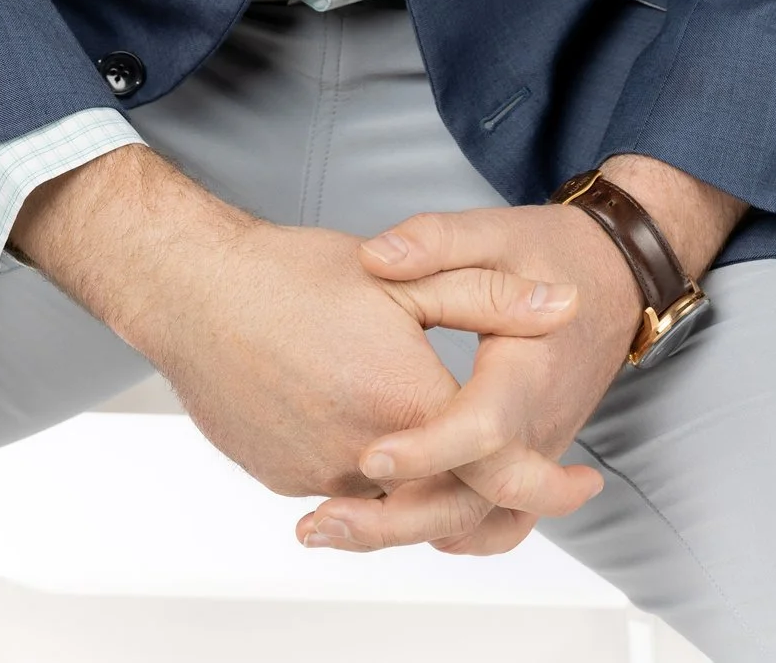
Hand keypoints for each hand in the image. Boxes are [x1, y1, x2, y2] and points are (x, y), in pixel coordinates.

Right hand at [10, 144, 582, 501]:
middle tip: (519, 468)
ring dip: (426, 481)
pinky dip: (370, 474)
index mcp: (407, 399)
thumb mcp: (403, 274)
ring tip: (435, 434)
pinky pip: (346, 492)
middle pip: (449, 501)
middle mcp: (367, 454)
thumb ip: (491, 296)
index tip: (581, 480)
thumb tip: (562, 305)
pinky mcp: (286, 478)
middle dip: (488, 489)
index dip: (549, 482)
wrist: (194, 291)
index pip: (498, 468)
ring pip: (395, 500)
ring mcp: (321, 475)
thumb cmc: (293, 275)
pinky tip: (364, 419)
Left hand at [304, 155, 746, 556]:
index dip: (427, 448)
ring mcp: (534, 453)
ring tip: (329, 528)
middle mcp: (536, 427)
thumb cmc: (551, 254)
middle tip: (319, 522)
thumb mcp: (495, 230)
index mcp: (526, 369)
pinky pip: (492, 522)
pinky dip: (444, 532)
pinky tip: (385, 521)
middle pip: (474, 500)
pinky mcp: (526, 462)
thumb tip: (375, 257)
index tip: (367, 456)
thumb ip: (435, 241)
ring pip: (478, 523)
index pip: (482, 426)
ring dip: (407, 533)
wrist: (612, 282)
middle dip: (395, 519)